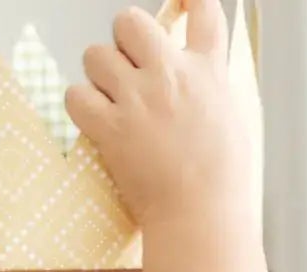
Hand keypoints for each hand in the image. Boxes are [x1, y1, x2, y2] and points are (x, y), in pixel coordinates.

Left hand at [65, 2, 252, 237]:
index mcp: (208, 72)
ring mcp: (138, 100)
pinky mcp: (110, 127)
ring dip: (99, 75)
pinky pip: (75, 95)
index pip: (203, 10)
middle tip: (129, 66)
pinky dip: (81, 106)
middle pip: (130, 21)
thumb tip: (199, 71)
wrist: (201, 215)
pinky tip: (96, 121)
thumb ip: (210, 84)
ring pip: (96, 55)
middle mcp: (171, 76)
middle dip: (124, 39)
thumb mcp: (232, 116)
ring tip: (113, 101)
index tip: (181, 0)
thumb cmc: (222, 178)